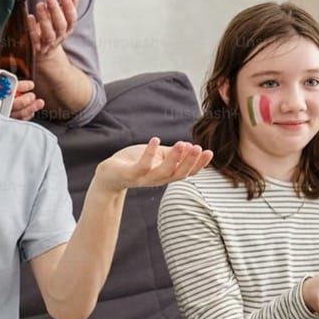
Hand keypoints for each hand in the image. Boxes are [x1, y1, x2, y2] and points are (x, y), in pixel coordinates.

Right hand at [0, 60, 42, 120]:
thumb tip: (20, 61)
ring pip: (14, 114)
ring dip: (29, 110)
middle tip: (32, 96)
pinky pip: (13, 120)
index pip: (7, 86)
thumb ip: (3, 62)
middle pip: (11, 104)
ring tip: (38, 103)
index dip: (22, 86)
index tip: (31, 84)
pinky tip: (31, 111)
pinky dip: (24, 116)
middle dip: (25, 101)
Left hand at [28, 0, 78, 59]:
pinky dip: (32, 28)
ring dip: (44, 19)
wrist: (46, 50)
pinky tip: (29, 17)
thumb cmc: (55, 26)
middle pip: (61, 25)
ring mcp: (49, 43)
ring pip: (49, 34)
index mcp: (68, 27)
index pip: (72, 18)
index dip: (69, 8)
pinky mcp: (38, 47)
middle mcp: (60, 36)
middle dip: (56, 11)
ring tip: (39, 5)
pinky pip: (35, 39)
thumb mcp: (63, 13)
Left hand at [92, 138, 212, 192]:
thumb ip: (172, 154)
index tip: (209, 152)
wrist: (109, 174)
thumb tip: (191, 147)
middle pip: (178, 174)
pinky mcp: (130, 174)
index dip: (199, 164)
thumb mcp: (157, 156)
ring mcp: (144, 178)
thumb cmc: (135, 162)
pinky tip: (155, 140)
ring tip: (182, 144)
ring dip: (174, 158)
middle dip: (190, 162)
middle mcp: (158, 179)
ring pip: (163, 172)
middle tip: (198, 148)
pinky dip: (149, 154)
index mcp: (167, 174)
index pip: (187, 172)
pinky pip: (142, 166)